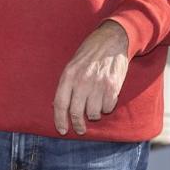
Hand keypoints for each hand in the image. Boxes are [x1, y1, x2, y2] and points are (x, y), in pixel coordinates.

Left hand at [53, 19, 129, 134]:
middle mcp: (82, 81)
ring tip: (95, 108)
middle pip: (76, 112)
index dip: (60, 120)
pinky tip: (106, 100)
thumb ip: (66, 84)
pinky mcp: (113, 86)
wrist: (112, 39)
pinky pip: (108, 107)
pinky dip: (107, 107)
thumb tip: (57, 106)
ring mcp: (98, 84)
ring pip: (93, 113)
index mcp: (69, 75)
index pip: (60, 104)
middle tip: (81, 129)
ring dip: (94, 114)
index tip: (63, 130)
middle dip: (78, 125)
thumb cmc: (90, 53)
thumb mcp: (72, 64)